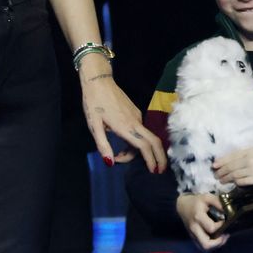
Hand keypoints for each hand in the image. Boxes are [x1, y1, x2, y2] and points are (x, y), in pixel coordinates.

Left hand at [79, 57, 166, 174]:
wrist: (99, 81)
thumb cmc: (94, 103)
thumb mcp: (93, 126)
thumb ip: (103, 145)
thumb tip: (110, 163)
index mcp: (125, 127)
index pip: (144, 146)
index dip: (150, 160)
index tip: (152, 172)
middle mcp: (135, 122)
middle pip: (154, 141)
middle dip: (159, 157)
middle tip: (158, 171)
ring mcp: (137, 116)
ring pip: (145, 137)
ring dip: (141, 150)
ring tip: (122, 157)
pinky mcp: (135, 112)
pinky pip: (140, 130)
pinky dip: (136, 141)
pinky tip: (123, 144)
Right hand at [175, 193, 228, 250]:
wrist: (182, 206)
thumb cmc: (197, 201)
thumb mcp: (207, 197)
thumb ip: (218, 202)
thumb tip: (228, 211)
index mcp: (198, 217)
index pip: (212, 228)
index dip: (221, 225)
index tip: (224, 219)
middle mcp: (195, 229)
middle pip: (206, 244)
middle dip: (219, 242)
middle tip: (225, 234)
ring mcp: (193, 235)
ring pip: (204, 248)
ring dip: (215, 246)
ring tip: (222, 238)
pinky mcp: (193, 238)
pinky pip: (202, 247)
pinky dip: (211, 246)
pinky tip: (216, 239)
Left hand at [213, 148, 252, 186]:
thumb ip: (244, 156)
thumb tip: (229, 162)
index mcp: (249, 151)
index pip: (231, 156)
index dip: (221, 161)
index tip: (214, 165)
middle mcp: (249, 159)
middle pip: (231, 166)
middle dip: (221, 172)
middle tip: (216, 176)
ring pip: (235, 175)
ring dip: (226, 178)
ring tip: (222, 181)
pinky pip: (242, 181)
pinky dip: (236, 183)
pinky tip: (233, 184)